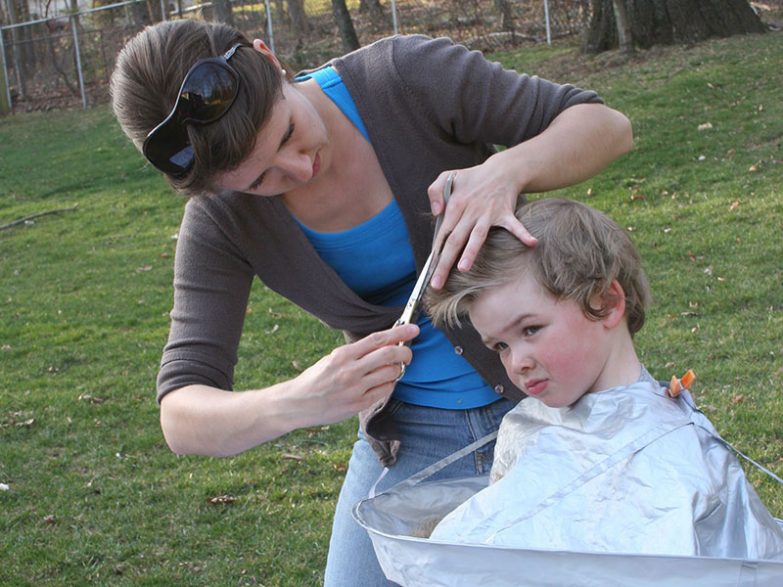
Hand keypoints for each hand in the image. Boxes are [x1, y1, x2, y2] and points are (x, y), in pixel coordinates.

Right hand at [293, 323, 418, 424]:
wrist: (298, 403)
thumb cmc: (317, 378)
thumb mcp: (332, 359)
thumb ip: (356, 352)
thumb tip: (384, 344)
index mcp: (343, 355)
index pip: (377, 339)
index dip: (399, 332)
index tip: (413, 328)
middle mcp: (350, 370)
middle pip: (389, 355)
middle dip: (405, 352)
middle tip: (408, 352)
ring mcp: (356, 388)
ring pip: (390, 374)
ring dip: (397, 369)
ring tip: (392, 369)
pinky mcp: (359, 404)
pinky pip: (384, 390)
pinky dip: (389, 384)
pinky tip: (384, 382)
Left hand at [427, 160, 536, 288]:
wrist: (501, 170)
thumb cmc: (472, 178)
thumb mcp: (447, 177)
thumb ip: (434, 192)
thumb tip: (436, 213)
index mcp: (455, 205)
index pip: (442, 234)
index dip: (436, 253)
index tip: (430, 271)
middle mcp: (470, 211)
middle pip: (455, 240)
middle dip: (445, 262)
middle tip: (437, 283)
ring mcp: (488, 213)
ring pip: (477, 235)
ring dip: (471, 251)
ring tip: (464, 268)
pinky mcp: (505, 213)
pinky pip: (514, 225)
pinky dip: (523, 233)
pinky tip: (531, 243)